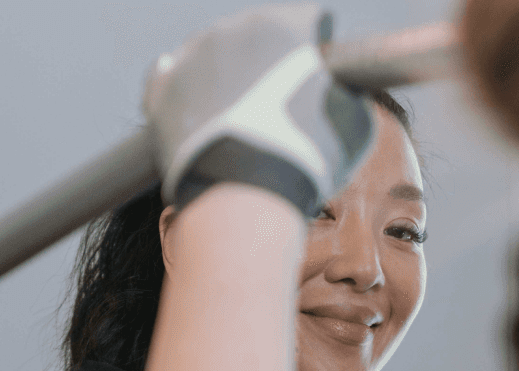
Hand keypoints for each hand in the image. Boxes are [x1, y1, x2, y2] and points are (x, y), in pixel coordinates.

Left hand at [141, 4, 375, 217]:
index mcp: (287, 25)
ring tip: (237, 130)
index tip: (316, 83)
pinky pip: (171, 79)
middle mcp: (237, 27)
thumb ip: (350, 98)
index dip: (315, 55)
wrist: (242, 196)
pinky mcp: (163, 86)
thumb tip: (343, 96)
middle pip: (257, 42)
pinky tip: (197, 121)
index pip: (308, 25)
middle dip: (267, 71)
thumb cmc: (305, 166)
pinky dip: (185, 97)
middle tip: (275, 114)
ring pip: (214, 60)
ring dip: (225, 85)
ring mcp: (194, 55)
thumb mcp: (355, 130)